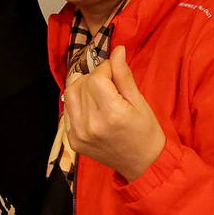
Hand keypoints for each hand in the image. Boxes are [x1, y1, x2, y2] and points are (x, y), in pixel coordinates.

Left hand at [64, 45, 165, 181]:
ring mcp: (79, 134)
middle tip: (109, 83)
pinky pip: (67, 112)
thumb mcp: (140, 102)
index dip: (104, 69)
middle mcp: (91, 125)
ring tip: (99, 93)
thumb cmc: (146, 132)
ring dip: (82, 88)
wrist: (143, 164)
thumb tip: (117, 50)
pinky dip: (77, 103)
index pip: (96, 78)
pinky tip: (92, 107)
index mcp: (112, 114)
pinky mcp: (72, 141)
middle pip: (81, 85)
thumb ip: (124, 76)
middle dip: (94, 77)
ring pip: (69, 95)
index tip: (114, 70)